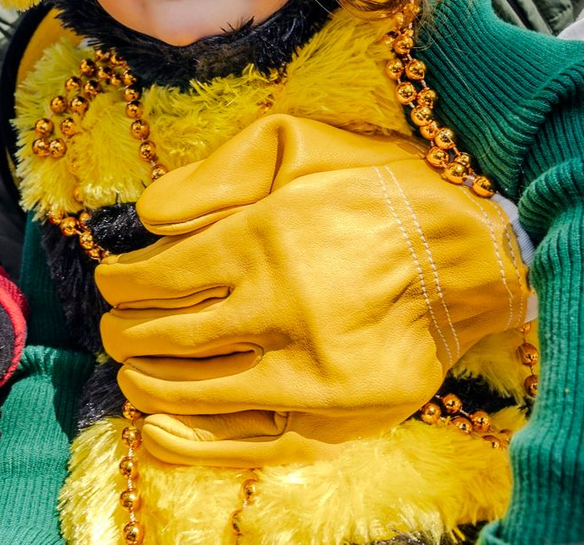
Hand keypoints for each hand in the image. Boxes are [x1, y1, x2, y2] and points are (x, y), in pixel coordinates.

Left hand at [96, 114, 528, 464]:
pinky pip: (248, 442)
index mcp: (259, 239)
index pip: (157, 278)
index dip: (120, 284)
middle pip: (167, 336)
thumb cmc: (375, 186)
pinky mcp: (338, 417)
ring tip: (130, 368)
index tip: (112, 282)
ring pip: (197, 391)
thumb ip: (213, 173)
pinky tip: (159, 428)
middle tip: (113, 326)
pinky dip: (193, 440)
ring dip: (146, 381)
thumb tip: (147, 217)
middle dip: (124, 332)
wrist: (472, 250)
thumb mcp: (293, 142)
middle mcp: (277, 310)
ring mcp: (308, 373)